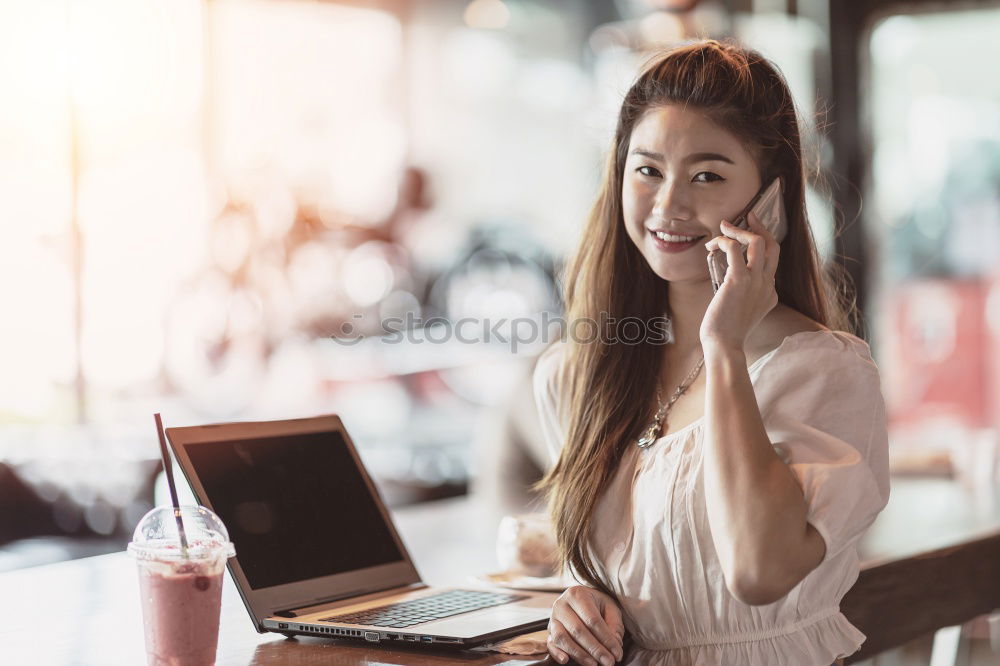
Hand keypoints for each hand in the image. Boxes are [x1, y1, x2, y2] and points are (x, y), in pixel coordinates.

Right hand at [546, 585, 624, 665]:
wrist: (581, 600)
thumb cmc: (597, 605)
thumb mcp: (610, 608)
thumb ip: (614, 626)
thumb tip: (615, 646)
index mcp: (577, 595)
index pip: (592, 620)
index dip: (606, 639)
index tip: (617, 654)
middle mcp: (561, 605)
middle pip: (578, 630)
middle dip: (595, 649)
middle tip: (609, 662)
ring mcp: (553, 618)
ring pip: (563, 638)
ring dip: (579, 654)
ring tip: (594, 664)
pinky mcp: (549, 631)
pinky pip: (550, 644)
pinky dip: (557, 654)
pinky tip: (567, 661)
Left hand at [700, 211, 779, 351]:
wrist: (725, 345)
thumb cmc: (727, 332)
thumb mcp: (741, 312)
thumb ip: (742, 296)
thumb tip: (727, 283)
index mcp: (770, 293)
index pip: (772, 261)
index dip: (761, 244)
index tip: (748, 234)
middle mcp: (767, 284)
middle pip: (773, 246)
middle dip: (761, 226)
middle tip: (748, 216)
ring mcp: (756, 282)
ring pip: (758, 242)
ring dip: (739, 230)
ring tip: (723, 228)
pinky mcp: (738, 280)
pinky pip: (734, 249)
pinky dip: (724, 241)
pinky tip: (712, 246)